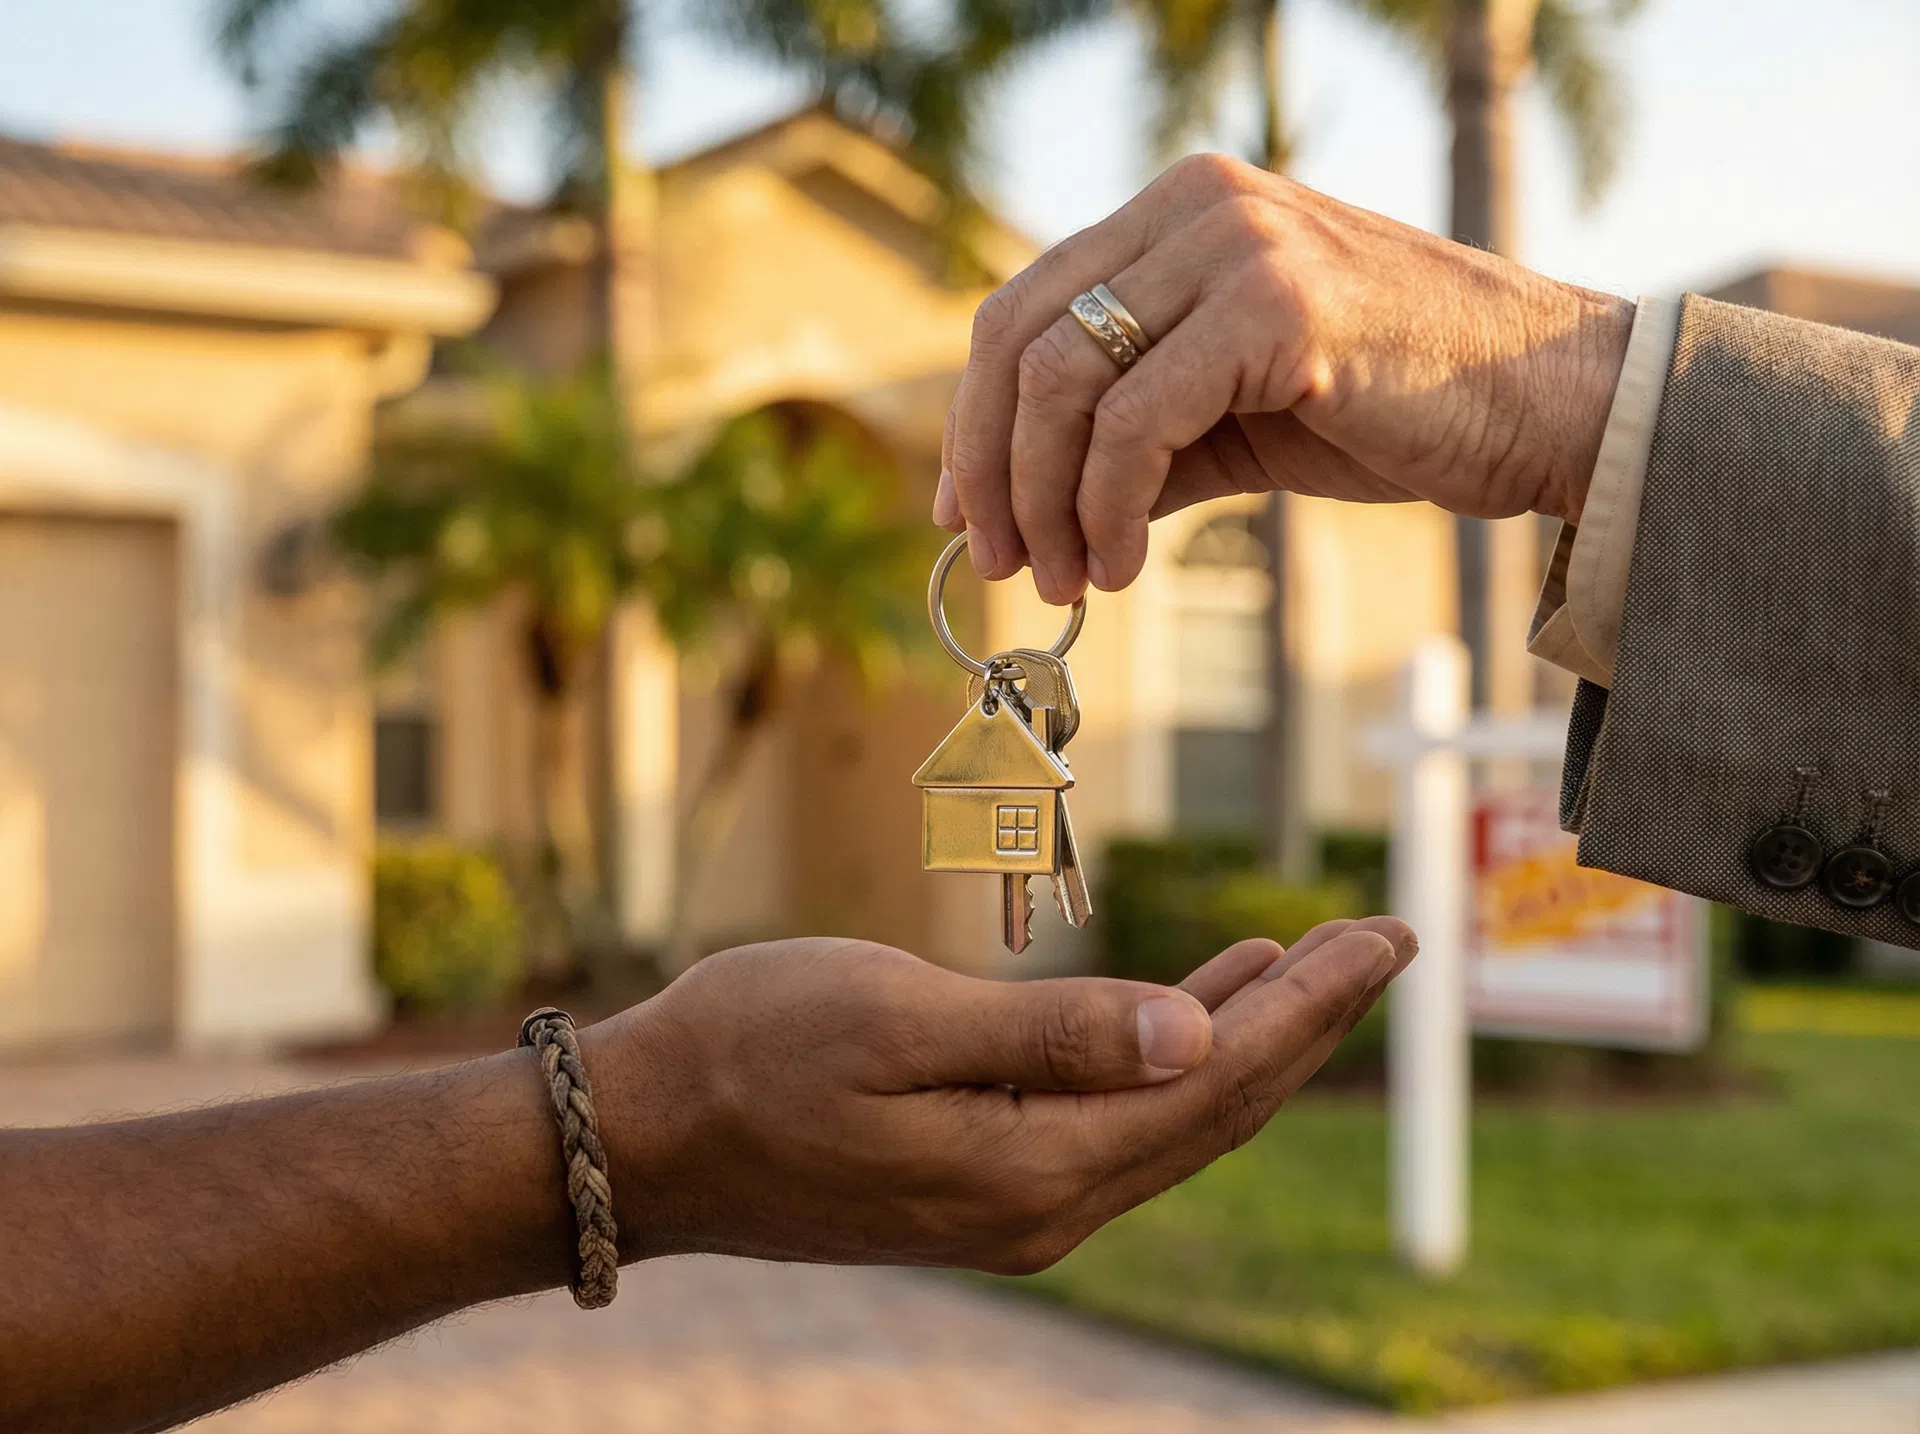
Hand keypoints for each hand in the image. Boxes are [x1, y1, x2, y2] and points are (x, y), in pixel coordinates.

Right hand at [581, 920, 1413, 1272]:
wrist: (641, 1135)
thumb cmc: (749, 1052)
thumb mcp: (894, 1021)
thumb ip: (1053, 1032)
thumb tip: (1198, 1035)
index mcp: (1032, 1167)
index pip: (1215, 1083)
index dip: (1310, 1008)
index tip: (1386, 938)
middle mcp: (1043, 1204)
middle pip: (1215, 1106)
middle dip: (1306, 1020)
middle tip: (1384, 939)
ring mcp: (1013, 1199)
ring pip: (1171, 1113)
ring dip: (1249, 1035)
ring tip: (1316, 961)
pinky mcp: (983, 1176)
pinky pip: (1113, 1116)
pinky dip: (1171, 1052)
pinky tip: (1200, 1002)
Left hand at [935, 153, 1633, 603]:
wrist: (1549, 403)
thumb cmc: (1393, 408)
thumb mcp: (1231, 416)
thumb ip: (1129, 438)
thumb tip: (1016, 507)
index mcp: (1176, 212)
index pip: (1020, 309)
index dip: (973, 422)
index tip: (965, 516)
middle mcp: (1195, 206)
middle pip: (1016, 337)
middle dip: (988, 467)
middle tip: (998, 564)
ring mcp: (1236, 245)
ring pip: (1062, 378)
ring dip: (1042, 501)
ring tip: (1065, 581)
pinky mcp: (1276, 307)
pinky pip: (1134, 421)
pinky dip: (1105, 507)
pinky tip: (1121, 565)